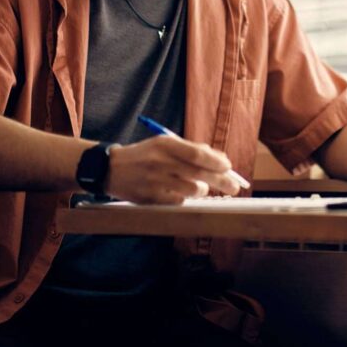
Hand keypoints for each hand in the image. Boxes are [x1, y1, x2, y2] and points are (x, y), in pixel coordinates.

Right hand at [104, 136, 241, 204]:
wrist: (111, 169)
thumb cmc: (144, 155)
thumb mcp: (163, 144)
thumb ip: (190, 150)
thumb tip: (220, 160)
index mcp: (165, 145)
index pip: (197, 154)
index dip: (216, 162)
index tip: (229, 167)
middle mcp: (160, 162)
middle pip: (199, 173)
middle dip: (222, 180)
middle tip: (235, 186)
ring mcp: (155, 181)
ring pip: (192, 189)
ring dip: (202, 190)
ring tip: (201, 188)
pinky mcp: (151, 198)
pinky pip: (178, 201)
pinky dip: (185, 198)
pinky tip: (180, 193)